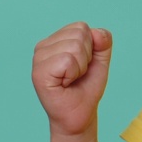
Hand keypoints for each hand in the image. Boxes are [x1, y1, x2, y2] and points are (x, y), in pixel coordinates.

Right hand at [32, 22, 112, 138]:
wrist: (80, 114)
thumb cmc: (86, 87)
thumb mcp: (100, 61)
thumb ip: (102, 42)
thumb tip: (97, 32)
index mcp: (55, 40)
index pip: (81, 27)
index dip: (91, 48)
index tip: (82, 65)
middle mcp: (43, 47)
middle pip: (79, 34)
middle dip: (86, 57)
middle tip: (77, 74)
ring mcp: (38, 59)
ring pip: (74, 46)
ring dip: (80, 67)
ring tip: (71, 79)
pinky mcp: (38, 73)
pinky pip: (67, 60)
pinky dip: (73, 74)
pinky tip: (65, 84)